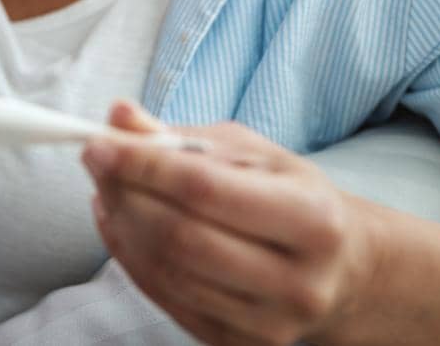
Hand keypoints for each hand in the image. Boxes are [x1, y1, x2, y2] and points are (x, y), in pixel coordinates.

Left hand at [81, 101, 383, 345]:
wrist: (344, 272)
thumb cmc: (293, 197)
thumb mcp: (253, 154)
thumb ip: (183, 136)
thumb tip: (118, 115)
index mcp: (312, 219)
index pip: (205, 188)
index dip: (143, 164)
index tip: (98, 142)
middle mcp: (297, 282)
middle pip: (181, 237)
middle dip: (125, 194)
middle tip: (96, 161)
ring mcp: (268, 324)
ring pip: (168, 272)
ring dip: (122, 226)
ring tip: (107, 190)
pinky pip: (166, 300)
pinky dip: (131, 259)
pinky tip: (120, 225)